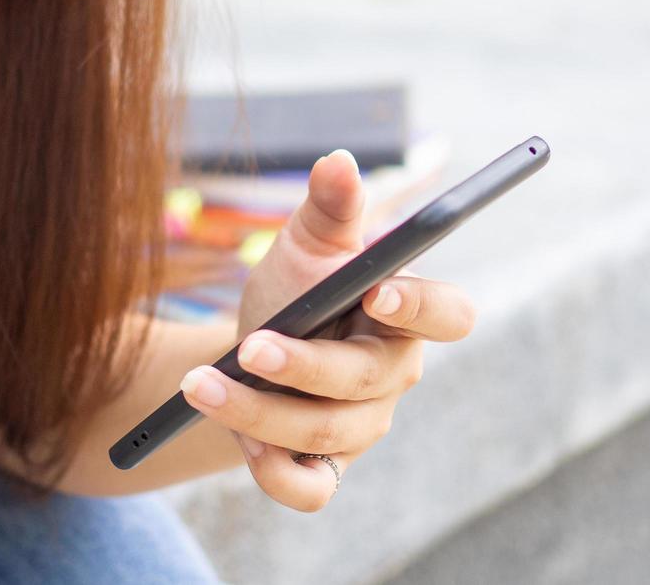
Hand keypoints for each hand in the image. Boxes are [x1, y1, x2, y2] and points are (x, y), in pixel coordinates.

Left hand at [179, 150, 477, 511]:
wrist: (249, 351)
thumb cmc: (296, 288)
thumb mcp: (307, 243)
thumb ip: (329, 205)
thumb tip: (337, 160)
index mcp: (405, 314)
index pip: (450, 316)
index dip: (423, 308)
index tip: (377, 291)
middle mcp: (393, 375)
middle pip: (367, 381)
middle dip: (305, 366)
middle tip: (250, 346)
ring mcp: (362, 427)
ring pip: (325, 432)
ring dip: (257, 412)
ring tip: (199, 386)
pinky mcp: (326, 468)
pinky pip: (311, 490)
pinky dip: (274, 473)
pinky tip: (236, 445)